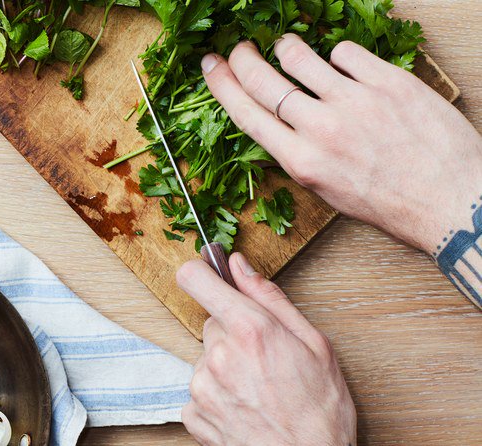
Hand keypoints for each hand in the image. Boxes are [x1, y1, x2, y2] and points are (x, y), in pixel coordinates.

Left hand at [178, 253, 356, 444]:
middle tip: (264, 359)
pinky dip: (218, 397)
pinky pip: (200, 391)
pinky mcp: (194, 414)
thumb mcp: (315, 345)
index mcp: (249, 330)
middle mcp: (218, 355)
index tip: (209, 275)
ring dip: (226, 368)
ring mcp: (201, 386)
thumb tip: (239, 265)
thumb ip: (270, 298)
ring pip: (207, 359)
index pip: (195, 279)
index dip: (201, 273)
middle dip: (234, 335)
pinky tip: (246, 408)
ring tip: (259, 391)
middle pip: (212, 325)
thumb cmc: (320, 412)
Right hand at [200, 34, 481, 253]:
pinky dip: (337, 54)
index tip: (211, 67)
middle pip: (264, 80)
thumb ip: (300, 156)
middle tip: (239, 48)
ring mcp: (354, 101)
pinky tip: (342, 63)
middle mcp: (321, 128)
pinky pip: (346, 53)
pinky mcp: (387, 81)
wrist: (452, 198)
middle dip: (243, 58)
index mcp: (302, 161)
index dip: (221, 84)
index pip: (245, 113)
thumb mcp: (330, 191)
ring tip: (286, 46)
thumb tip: (281, 125)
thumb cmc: (394, 204)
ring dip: (286, 47)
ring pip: (300, 57)